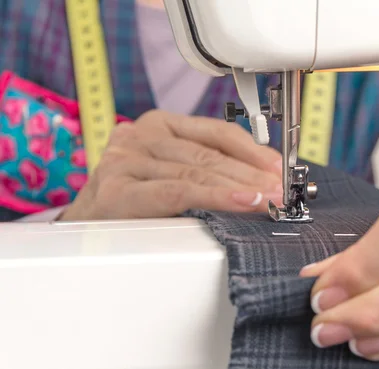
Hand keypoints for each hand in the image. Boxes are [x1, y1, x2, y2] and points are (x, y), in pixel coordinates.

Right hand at [60, 110, 282, 219]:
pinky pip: (177, 192)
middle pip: (209, 154)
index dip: (253, 150)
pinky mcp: (119, 188)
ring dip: (240, 187)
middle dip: (252, 173)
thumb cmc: (137, 199)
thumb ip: (207, 167)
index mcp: (160, 125)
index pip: (216, 132)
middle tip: (281, 191)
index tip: (280, 168)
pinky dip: (215, 196)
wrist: (88, 225)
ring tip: (268, 200)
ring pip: (196, 172)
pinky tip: (241, 201)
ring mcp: (127, 159)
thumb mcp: (173, 172)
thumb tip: (262, 179)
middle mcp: (141, 135)